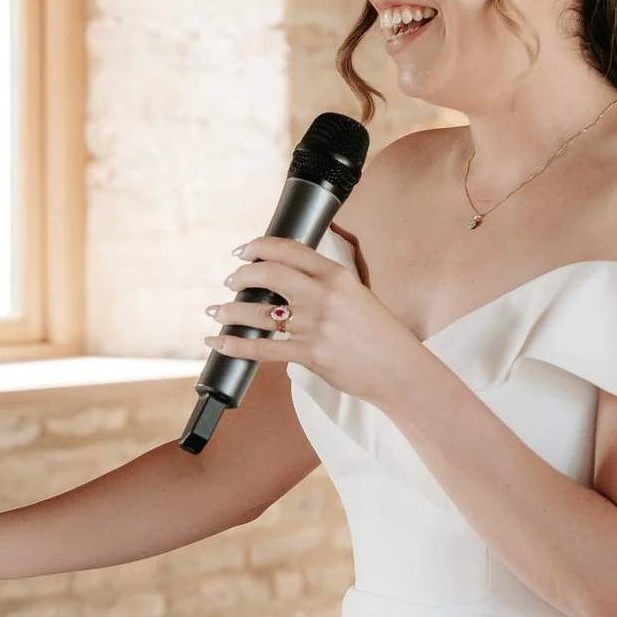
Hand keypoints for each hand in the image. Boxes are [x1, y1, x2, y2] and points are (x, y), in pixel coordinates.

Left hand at [203, 236, 430, 407]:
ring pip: (258, 314)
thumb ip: (326, 284)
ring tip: (218, 310)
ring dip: (230, 311)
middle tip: (231, 281)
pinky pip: (261, 350)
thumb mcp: (357, 295)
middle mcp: (324, 296)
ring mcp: (315, 327)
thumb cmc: (379, 334)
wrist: (399, 369)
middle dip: (241, 276)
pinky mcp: (310, 355)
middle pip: (269, 274)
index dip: (259, 247)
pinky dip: (234, 346)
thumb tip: (290, 275)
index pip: (290, 250)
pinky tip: (218, 342)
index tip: (243, 252)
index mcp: (337, 276)